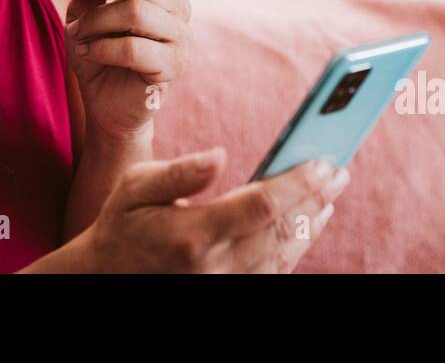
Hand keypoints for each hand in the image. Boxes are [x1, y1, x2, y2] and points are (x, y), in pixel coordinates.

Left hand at [65, 0, 191, 141]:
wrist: (104, 103)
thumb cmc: (98, 51)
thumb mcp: (84, 14)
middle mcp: (177, 7)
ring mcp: (179, 37)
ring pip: (137, 13)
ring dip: (97, 21)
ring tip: (76, 33)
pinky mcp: (173, 66)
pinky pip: (135, 48)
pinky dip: (103, 48)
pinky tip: (87, 52)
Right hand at [79, 147, 350, 272]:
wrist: (106, 277)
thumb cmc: (123, 224)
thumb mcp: (136, 187)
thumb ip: (180, 171)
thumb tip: (220, 154)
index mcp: (193, 235)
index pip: (261, 206)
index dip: (298, 184)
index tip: (324, 162)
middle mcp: (215, 267)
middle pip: (282, 231)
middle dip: (317, 199)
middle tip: (339, 169)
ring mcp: (224, 284)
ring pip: (284, 255)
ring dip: (313, 224)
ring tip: (330, 193)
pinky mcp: (228, 290)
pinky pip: (274, 272)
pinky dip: (297, 247)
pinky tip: (308, 223)